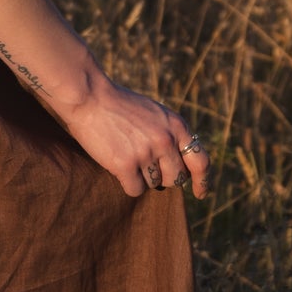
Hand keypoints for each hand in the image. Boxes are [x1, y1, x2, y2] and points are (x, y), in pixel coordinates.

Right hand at [62, 78, 208, 199]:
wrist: (90, 97)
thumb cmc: (120, 106)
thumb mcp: (155, 114)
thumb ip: (170, 135)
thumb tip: (181, 167)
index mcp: (177, 126)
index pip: (200, 161)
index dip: (202, 181)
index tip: (200, 194)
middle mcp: (166, 140)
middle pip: (176, 178)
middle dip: (163, 177)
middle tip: (145, 165)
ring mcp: (146, 153)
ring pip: (154, 184)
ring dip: (142, 177)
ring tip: (126, 156)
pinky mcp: (125, 165)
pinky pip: (135, 189)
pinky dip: (128, 183)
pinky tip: (117, 166)